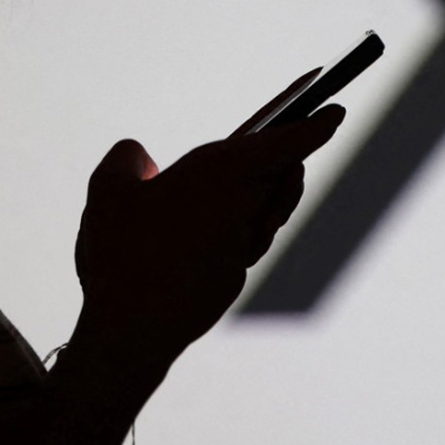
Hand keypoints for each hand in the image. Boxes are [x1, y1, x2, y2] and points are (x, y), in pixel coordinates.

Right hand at [73, 89, 344, 364]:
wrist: (131, 333)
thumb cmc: (122, 254)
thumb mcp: (107, 190)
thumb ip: (127, 159)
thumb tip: (140, 155)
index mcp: (227, 172)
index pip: (289, 141)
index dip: (316, 124)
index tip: (336, 111)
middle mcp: (247, 207)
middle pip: (283, 171)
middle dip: (288, 151)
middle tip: (291, 132)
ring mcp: (246, 246)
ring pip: (271, 208)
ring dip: (272, 187)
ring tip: (266, 172)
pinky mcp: (235, 276)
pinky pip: (248, 240)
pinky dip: (244, 224)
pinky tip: (222, 224)